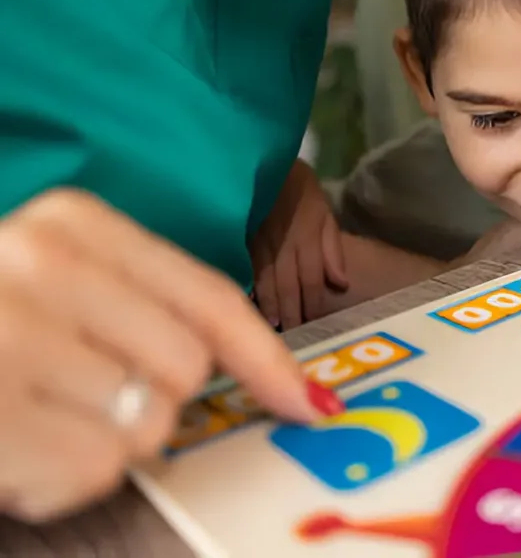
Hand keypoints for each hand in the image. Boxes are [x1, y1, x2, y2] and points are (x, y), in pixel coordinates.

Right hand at [0, 189, 331, 522]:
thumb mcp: (57, 286)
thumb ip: (146, 311)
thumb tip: (278, 383)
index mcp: (70, 224)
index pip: (210, 299)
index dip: (267, 361)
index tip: (306, 404)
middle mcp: (36, 263)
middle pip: (186, 370)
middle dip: (150, 404)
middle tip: (80, 398)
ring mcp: (3, 332)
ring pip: (146, 426)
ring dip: (101, 444)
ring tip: (34, 418)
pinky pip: (93, 468)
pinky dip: (60, 480)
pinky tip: (13, 451)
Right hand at [250, 161, 347, 329]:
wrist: (258, 154)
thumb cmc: (293, 182)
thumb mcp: (321, 205)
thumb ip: (331, 244)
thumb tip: (341, 284)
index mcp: (306, 236)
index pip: (313, 281)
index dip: (314, 306)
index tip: (314, 328)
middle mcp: (283, 244)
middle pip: (289, 287)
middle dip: (292, 315)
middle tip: (293, 340)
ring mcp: (257, 242)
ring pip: (264, 282)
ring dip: (269, 308)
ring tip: (271, 330)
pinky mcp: (236, 238)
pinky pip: (242, 268)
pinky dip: (245, 289)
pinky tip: (244, 306)